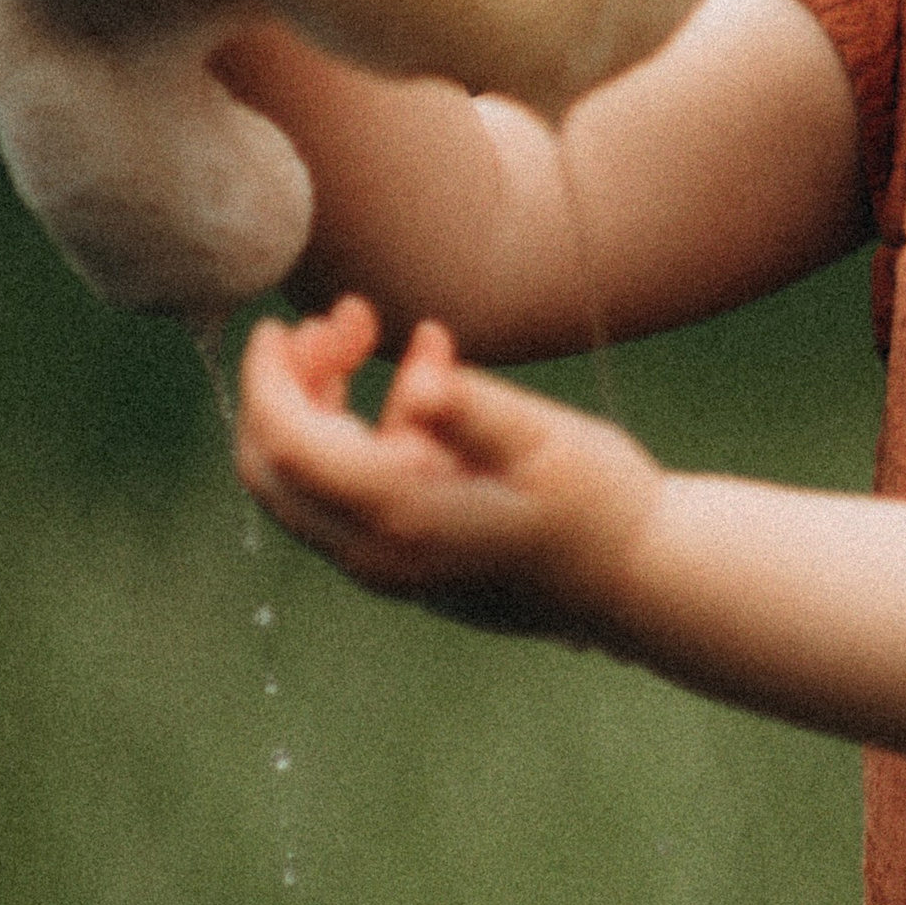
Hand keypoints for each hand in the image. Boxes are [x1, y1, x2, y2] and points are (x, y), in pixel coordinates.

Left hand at [235, 296, 663, 639]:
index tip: (278, 325)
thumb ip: (473, 409)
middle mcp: (376, 553)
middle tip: (337, 322)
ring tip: (368, 330)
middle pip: (274, 471)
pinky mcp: (404, 561)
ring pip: (305, 482)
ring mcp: (386, 565)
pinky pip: (349, 495)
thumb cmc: (600, 505)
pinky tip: (421, 383)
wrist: (637, 582)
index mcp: (402, 516)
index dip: (267, 381)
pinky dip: (358, 432)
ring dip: (316, 404)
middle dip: (283, 389)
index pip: (289, 446)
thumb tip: (418, 380)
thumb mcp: (545, 440)